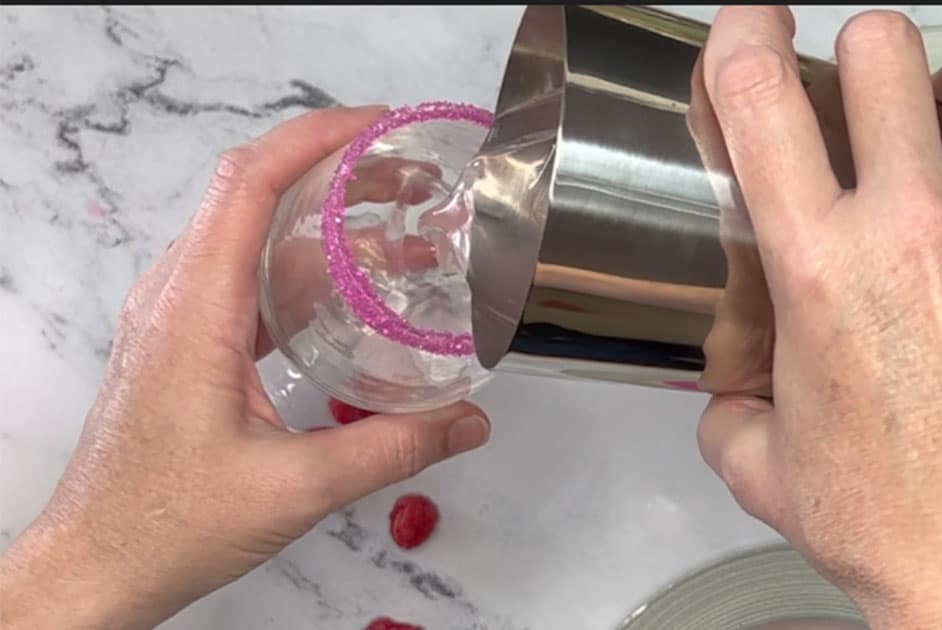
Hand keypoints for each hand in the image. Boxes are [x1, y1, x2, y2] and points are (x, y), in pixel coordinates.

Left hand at [0, 107, 490, 629]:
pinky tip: (352, 294)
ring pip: (252, 234)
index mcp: (194, 310)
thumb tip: (466, 422)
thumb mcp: (294, 487)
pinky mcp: (184, 340)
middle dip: (338, 172)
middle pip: (255, 194)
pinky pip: (245, 274)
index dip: (316, 139)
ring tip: (400, 234)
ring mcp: (175, 315)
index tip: (379, 128)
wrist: (98, 562)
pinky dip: (303, 264)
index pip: (249, 183)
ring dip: (324, 221)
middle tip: (412, 180)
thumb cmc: (165, 523)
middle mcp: (177, 296)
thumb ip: (392, 449)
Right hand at [696, 7, 941, 628]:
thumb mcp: (759, 462)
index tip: (748, 33)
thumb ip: (727, 403)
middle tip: (849, 92)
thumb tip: (731, 381)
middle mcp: (913, 232)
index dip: (745, 38)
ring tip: (939, 123)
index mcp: (818, 270)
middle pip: (884, 51)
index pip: (763, 96)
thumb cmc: (891, 522)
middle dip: (855, 53)